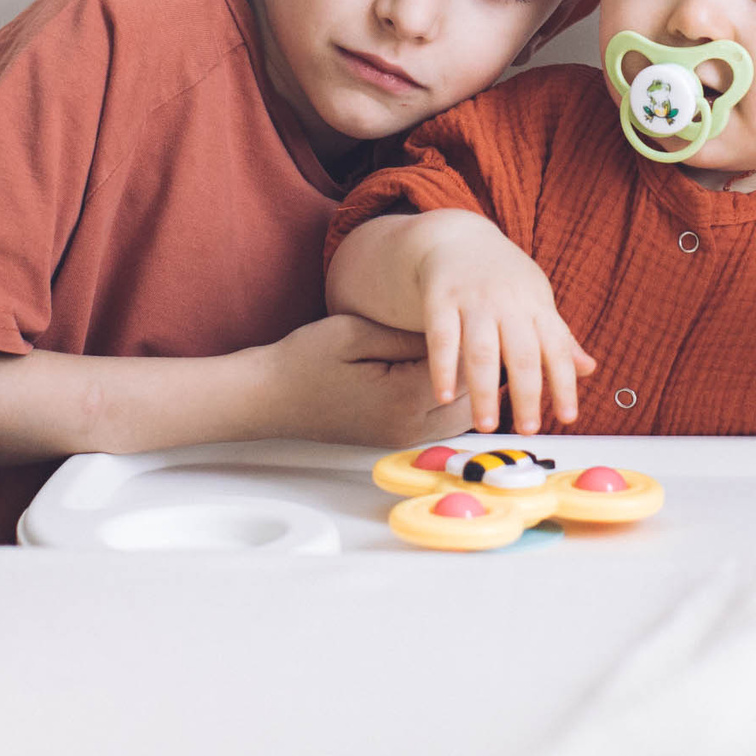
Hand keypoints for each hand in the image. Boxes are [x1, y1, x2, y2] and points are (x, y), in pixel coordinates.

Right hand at [258, 313, 474, 447]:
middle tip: (487, 331)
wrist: (268, 398)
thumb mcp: (355, 333)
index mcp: (403, 397)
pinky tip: (452, 373)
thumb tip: (451, 330)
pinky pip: (442, 424)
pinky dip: (454, 401)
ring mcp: (403, 439)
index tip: (485, 314)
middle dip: (483, 369)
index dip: (477, 342)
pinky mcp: (395, 440)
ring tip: (478, 351)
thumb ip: (406, 336)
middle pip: (473, 400)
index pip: (465, 370)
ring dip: (472, 389)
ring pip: (462, 417)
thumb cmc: (305, 360)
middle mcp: (409, 427)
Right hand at [409, 209, 594, 433]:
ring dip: (484, 390)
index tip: (568, 417)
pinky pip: (441, 337)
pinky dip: (442, 368)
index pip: (556, 348)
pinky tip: (444, 396)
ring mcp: (473, 300)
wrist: (458, 237)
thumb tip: (590, 369)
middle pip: (521, 353)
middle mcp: (508, 303)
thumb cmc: (504, 278)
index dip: (564, 384)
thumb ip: (559, 337)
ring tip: (485, 425)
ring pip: (481, 350)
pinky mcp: (440, 299)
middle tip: (527, 429)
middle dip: (526, 394)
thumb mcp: (537, 300)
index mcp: (537, 305)